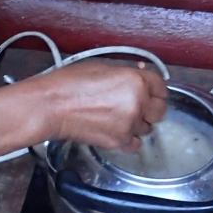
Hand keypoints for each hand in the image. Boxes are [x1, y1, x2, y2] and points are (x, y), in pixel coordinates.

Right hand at [37, 61, 168, 150]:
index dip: (156, 90)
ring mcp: (130, 124)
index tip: (153, 93)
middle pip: (159, 111)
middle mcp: (138, 102)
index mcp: (135, 80)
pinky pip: (135, 144)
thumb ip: (126, 74)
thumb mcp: (102, 67)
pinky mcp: (119, 141)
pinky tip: (115, 130)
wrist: (51, 106)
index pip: (161, 87)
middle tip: (137, 107)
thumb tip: (139, 75)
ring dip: (137, 124)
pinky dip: (128, 139)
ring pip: (147, 128)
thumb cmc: (69, 84)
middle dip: (150, 108)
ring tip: (117, 118)